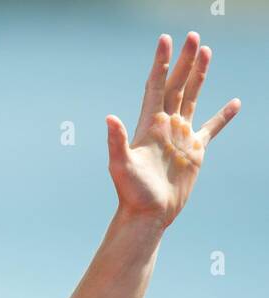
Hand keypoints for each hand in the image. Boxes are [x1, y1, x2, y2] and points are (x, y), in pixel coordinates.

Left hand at [107, 32, 238, 228]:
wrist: (148, 214)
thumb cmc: (132, 192)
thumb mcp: (121, 165)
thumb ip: (117, 141)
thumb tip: (109, 118)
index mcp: (148, 125)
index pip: (156, 86)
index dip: (161, 63)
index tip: (165, 40)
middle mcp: (165, 126)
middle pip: (177, 85)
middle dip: (185, 61)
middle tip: (194, 37)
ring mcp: (181, 136)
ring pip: (193, 98)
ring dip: (200, 76)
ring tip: (207, 52)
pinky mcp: (194, 151)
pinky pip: (212, 128)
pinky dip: (223, 116)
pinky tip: (234, 103)